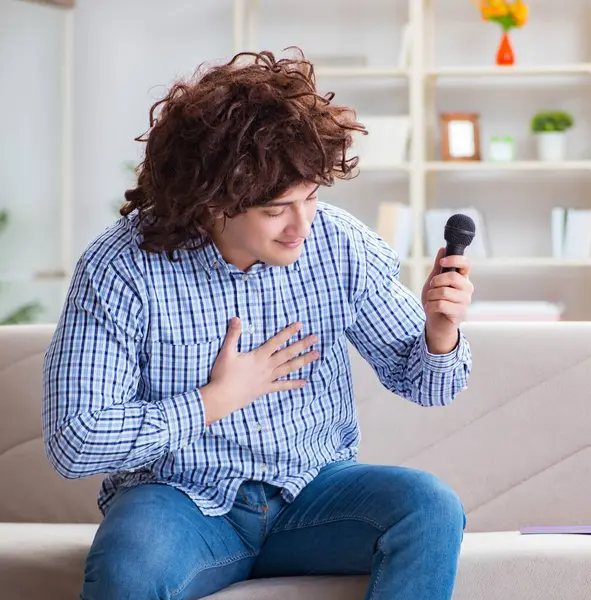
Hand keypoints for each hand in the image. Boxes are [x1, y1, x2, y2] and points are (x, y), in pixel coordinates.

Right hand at [201, 318, 318, 423]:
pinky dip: (293, 384)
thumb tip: (236, 318)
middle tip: (315, 338)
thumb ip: (233, 335)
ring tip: (316, 355)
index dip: (288, 332)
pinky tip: (304, 383)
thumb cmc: (223, 375)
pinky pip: (282, 386)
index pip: (276, 341)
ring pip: (289, 368)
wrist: (222, 397)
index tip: (300, 325)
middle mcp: (267, 366)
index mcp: (259, 356)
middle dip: (302, 344)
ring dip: (303, 361)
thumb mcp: (226, 352)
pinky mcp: (265, 389)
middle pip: (288, 353)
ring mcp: (268, 379)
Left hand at [421, 248, 473, 353]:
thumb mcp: (434, 282)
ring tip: (431, 300)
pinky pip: (441, 304)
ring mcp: (465, 302)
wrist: (435, 323)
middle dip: (436, 281)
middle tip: (432, 287)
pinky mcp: (460, 314)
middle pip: (453, 277)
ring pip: (444, 292)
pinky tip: (431, 309)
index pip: (466, 263)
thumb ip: (439, 268)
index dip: (454, 259)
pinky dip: (430, 306)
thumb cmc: (436, 301)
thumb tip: (443, 249)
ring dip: (431, 296)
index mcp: (462, 278)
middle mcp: (467, 289)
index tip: (442, 262)